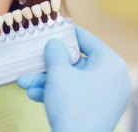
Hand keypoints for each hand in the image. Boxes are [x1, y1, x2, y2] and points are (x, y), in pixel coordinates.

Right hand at [17, 26, 132, 131]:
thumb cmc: (72, 106)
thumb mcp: (58, 72)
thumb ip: (55, 52)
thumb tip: (54, 43)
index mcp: (110, 64)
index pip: (88, 40)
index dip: (68, 33)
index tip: (54, 27)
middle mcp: (112, 78)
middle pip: (75, 62)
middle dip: (48, 65)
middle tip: (32, 61)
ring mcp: (105, 96)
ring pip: (71, 80)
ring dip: (45, 80)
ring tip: (24, 83)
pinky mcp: (96, 110)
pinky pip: (74, 94)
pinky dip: (55, 93)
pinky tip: (34, 95)